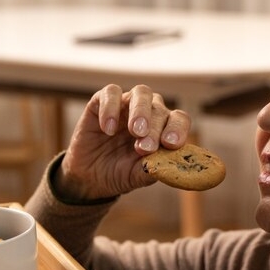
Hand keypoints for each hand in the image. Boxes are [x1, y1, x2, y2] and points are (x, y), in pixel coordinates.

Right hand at [56, 84, 190, 200]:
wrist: (90, 176)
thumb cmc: (119, 173)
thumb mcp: (136, 177)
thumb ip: (152, 170)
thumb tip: (168, 167)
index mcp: (163, 128)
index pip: (179, 119)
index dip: (178, 128)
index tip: (171, 144)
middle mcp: (148, 112)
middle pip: (159, 108)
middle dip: (155, 128)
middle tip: (145, 147)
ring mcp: (126, 104)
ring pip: (141, 93)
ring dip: (140, 111)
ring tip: (135, 131)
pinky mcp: (102, 101)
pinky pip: (111, 93)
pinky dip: (111, 108)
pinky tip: (108, 129)